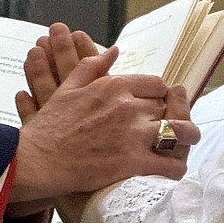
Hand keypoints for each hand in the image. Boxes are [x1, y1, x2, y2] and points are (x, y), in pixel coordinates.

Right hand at [10, 34, 199, 203]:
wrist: (38, 160)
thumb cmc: (50, 127)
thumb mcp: (69, 88)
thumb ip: (93, 66)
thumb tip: (114, 50)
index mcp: (115, 86)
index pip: (157, 85)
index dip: (160, 96)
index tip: (157, 107)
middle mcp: (129, 106)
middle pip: (168, 108)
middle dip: (170, 118)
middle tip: (167, 130)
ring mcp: (134, 135)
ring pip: (179, 132)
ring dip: (185, 140)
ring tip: (181, 148)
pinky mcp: (134, 162)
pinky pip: (170, 163)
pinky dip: (176, 167)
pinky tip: (172, 171)